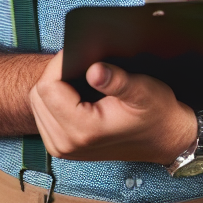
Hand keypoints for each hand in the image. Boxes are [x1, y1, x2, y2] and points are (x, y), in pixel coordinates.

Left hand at [29, 51, 196, 163]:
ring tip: (80, 78)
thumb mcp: (143, 91)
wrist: (164, 139)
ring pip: (38, 105)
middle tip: (82, 64)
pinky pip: (44, 116)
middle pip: (38, 96)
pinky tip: (77, 94)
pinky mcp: (62, 148)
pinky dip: (56, 100)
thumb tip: (94, 70)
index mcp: (82, 130)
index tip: (79, 54)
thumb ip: (117, 81)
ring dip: (55, 87)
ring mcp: (62, 149)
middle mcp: (66, 144)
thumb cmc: (156, 113)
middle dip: (56, 74)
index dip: (60, 64)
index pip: (48, 87)